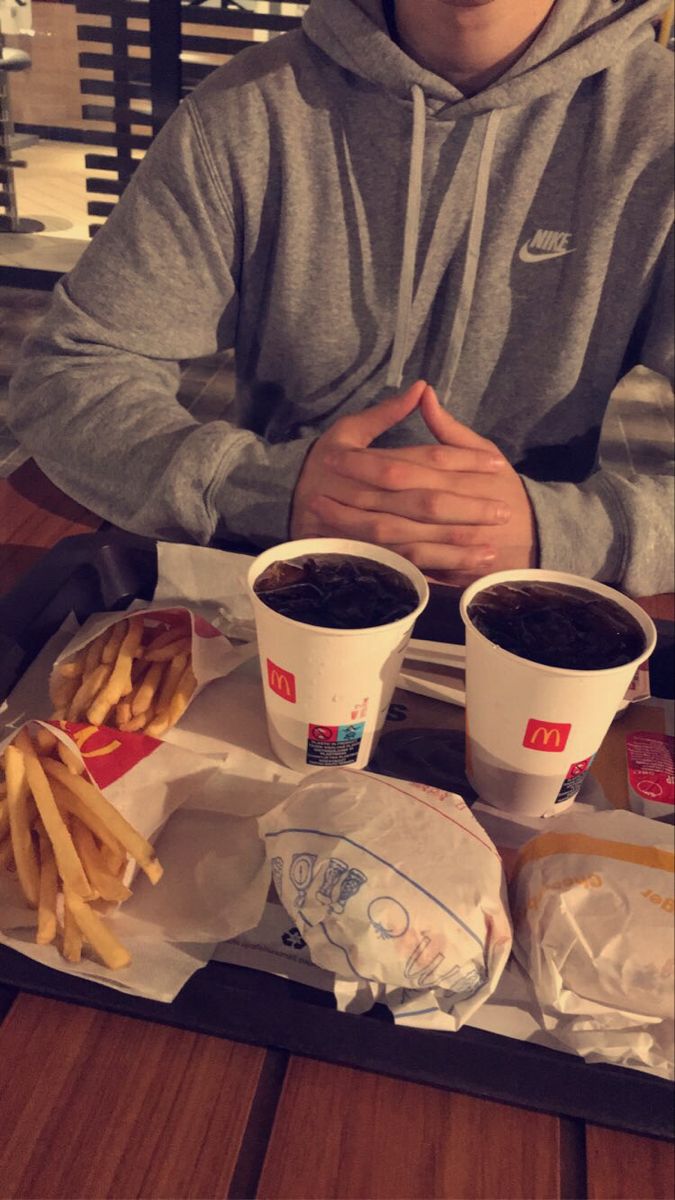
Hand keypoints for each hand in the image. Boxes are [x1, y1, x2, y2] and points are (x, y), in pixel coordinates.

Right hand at [291, 381, 526, 580]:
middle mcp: (358, 495)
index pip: (418, 460)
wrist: (281, 500)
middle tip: (504, 510)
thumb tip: (423, 388)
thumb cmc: (324, 461)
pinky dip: (431, 567)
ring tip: (491, 545)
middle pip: (419, 501)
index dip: (459, 462)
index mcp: (359, 461)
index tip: (496, 465)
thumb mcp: (347, 431)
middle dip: (465, 507)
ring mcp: (358, 529)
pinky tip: (461, 569)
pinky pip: (399, 563)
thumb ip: (384, 413)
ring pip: (411, 537)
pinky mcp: (360, 554)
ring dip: (453, 543)